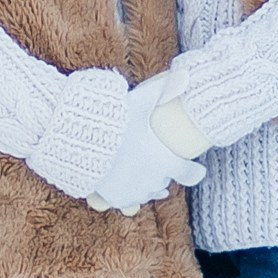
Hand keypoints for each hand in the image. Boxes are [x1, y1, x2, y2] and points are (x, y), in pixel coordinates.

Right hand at [83, 84, 202, 213]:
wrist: (79, 142)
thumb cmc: (113, 122)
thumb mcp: (140, 102)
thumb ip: (163, 90)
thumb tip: (186, 74)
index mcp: (163, 161)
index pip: (189, 173)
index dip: (195, 171)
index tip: (198, 169)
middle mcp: (151, 181)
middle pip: (165, 183)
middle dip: (165, 173)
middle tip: (161, 163)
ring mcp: (133, 193)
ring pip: (148, 194)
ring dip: (148, 186)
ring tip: (145, 177)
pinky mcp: (113, 198)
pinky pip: (127, 203)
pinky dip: (128, 196)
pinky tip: (127, 189)